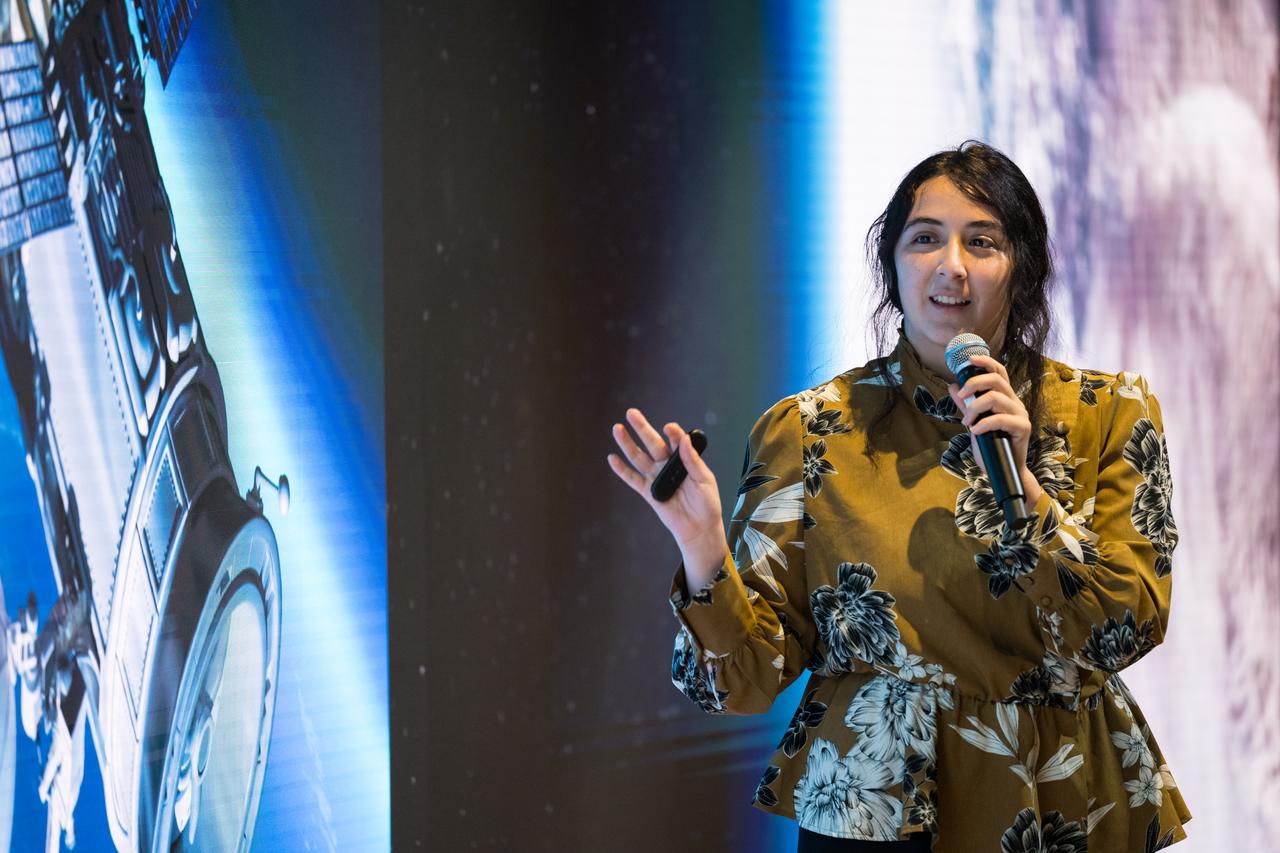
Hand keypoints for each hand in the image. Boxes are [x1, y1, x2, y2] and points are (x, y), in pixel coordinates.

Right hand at [607, 408, 726, 584]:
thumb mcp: (705, 480)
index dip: (672, 433)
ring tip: (617, 428)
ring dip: (627, 443)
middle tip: (631, 413)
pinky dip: (622, 470)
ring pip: (639, 457)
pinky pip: (633, 479)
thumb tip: (684, 440)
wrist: (699, 528)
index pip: (676, 441)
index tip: (669, 428)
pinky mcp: (649, 492)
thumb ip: (693, 461)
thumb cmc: (707, 504)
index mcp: (685, 460)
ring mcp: (657, 478)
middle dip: (642, 428)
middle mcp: (668, 466)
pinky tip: (612, 458)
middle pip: (652, 443)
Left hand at [947, 355, 1042, 504]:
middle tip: (961, 397)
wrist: (1003, 470)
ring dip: (974, 407)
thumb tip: (953, 386)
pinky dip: (984, 423)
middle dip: (974, 384)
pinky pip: (1000, 418)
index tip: (969, 360)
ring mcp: (1020, 414)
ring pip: (995, 397)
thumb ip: (966, 405)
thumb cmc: (991, 446)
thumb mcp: (973, 422)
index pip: (999, 372)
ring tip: (967, 422)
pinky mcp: (1023, 428)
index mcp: (1005, 397)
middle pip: (996, 379)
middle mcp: (1014, 402)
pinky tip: (975, 430)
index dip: (985, 362)